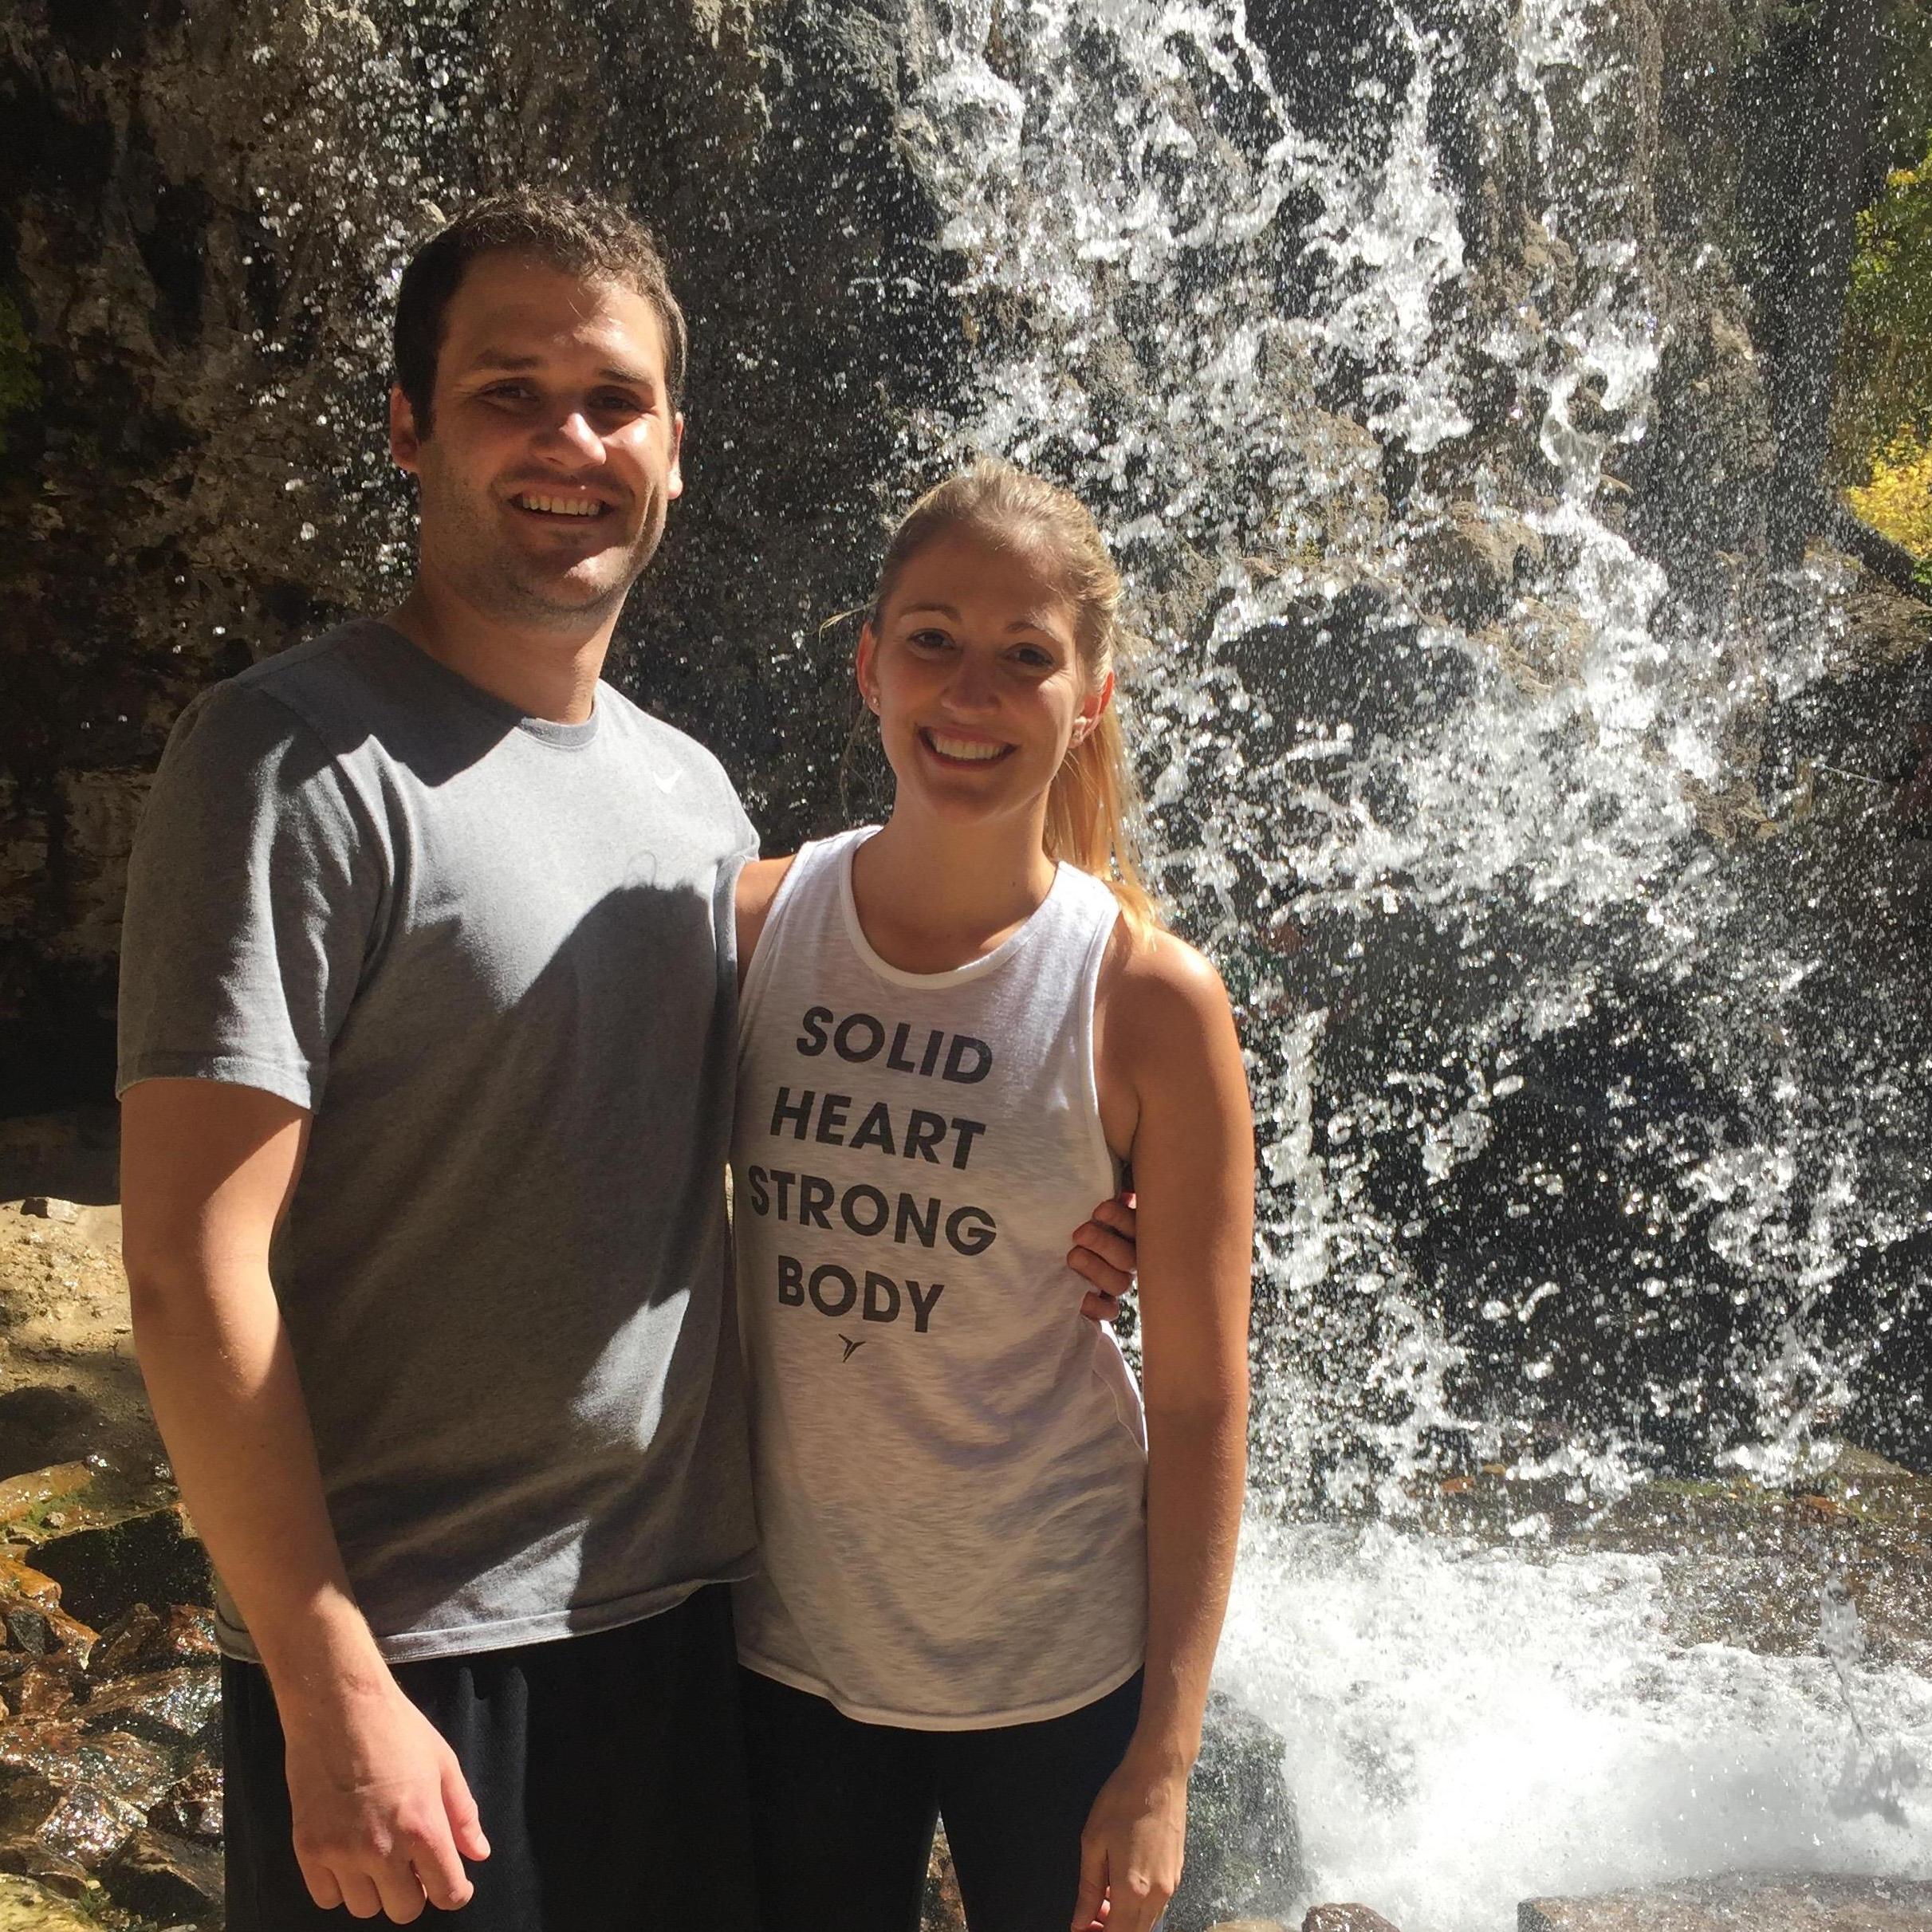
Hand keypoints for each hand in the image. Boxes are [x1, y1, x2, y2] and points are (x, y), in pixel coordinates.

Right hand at [283, 1677, 490, 1920]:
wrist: (338, 1707)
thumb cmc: (397, 1730)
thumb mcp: (444, 1764)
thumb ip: (462, 1815)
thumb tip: (478, 1854)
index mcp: (422, 1827)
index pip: (446, 1893)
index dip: (454, 1893)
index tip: (452, 1885)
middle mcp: (382, 1849)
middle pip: (403, 1911)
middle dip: (414, 1893)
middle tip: (412, 1866)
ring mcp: (340, 1852)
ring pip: (363, 1909)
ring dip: (376, 1891)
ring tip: (378, 1858)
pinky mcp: (308, 1849)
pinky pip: (326, 1898)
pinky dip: (339, 1887)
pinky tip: (348, 1857)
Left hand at [1070, 1190, 1137, 1323]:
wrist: (1048, 1254)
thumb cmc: (1072, 1221)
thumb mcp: (1084, 1208)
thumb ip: (1102, 1200)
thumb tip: (1114, 1184)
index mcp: (1128, 1231)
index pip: (1134, 1225)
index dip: (1120, 1218)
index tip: (1098, 1209)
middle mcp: (1127, 1258)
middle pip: (1127, 1256)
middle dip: (1103, 1243)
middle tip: (1080, 1234)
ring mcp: (1117, 1282)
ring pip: (1119, 1282)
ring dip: (1096, 1269)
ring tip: (1072, 1256)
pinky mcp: (1105, 1304)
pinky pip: (1110, 1311)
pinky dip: (1096, 1305)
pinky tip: (1081, 1296)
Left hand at [1071, 1746, 1186, 1931]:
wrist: (1158, 1774)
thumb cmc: (1121, 1802)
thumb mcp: (1093, 1844)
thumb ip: (1088, 1889)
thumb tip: (1080, 1921)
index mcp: (1132, 1890)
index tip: (1082, 1927)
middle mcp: (1157, 1894)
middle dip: (1110, 1929)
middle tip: (1089, 1915)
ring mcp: (1171, 1884)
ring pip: (1147, 1920)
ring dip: (1124, 1918)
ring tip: (1102, 1898)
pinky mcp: (1177, 1871)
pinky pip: (1157, 1903)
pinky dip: (1138, 1905)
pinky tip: (1122, 1884)